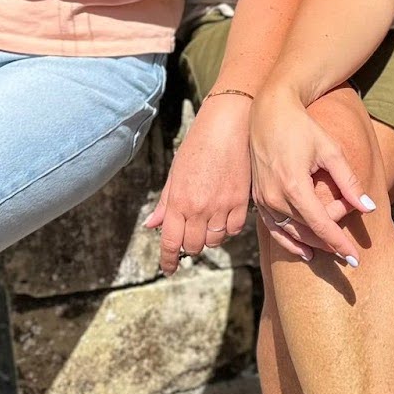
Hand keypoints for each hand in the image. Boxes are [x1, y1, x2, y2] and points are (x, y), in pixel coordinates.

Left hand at [144, 94, 252, 276]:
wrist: (229, 124)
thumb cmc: (199, 144)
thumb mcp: (176, 172)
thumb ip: (166, 202)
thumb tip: (152, 225)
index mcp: (179, 200)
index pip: (171, 242)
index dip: (168, 260)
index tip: (168, 269)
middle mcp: (199, 208)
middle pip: (193, 246)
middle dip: (189, 245)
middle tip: (190, 233)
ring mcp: (221, 206)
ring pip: (215, 240)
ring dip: (209, 237)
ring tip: (208, 221)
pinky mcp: (241, 202)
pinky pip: (234, 229)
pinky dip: (228, 228)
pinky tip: (224, 216)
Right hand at [250, 85, 374, 266]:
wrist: (268, 111)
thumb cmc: (302, 127)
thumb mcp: (330, 150)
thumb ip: (349, 182)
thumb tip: (369, 208)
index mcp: (294, 185)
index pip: (321, 225)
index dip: (340, 244)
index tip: (355, 259)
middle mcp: (274, 197)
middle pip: (307, 230)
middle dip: (331, 237)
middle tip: (349, 233)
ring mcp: (263, 199)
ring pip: (290, 233)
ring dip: (313, 242)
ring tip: (333, 250)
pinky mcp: (257, 198)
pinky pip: (274, 228)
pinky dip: (290, 241)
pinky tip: (305, 250)